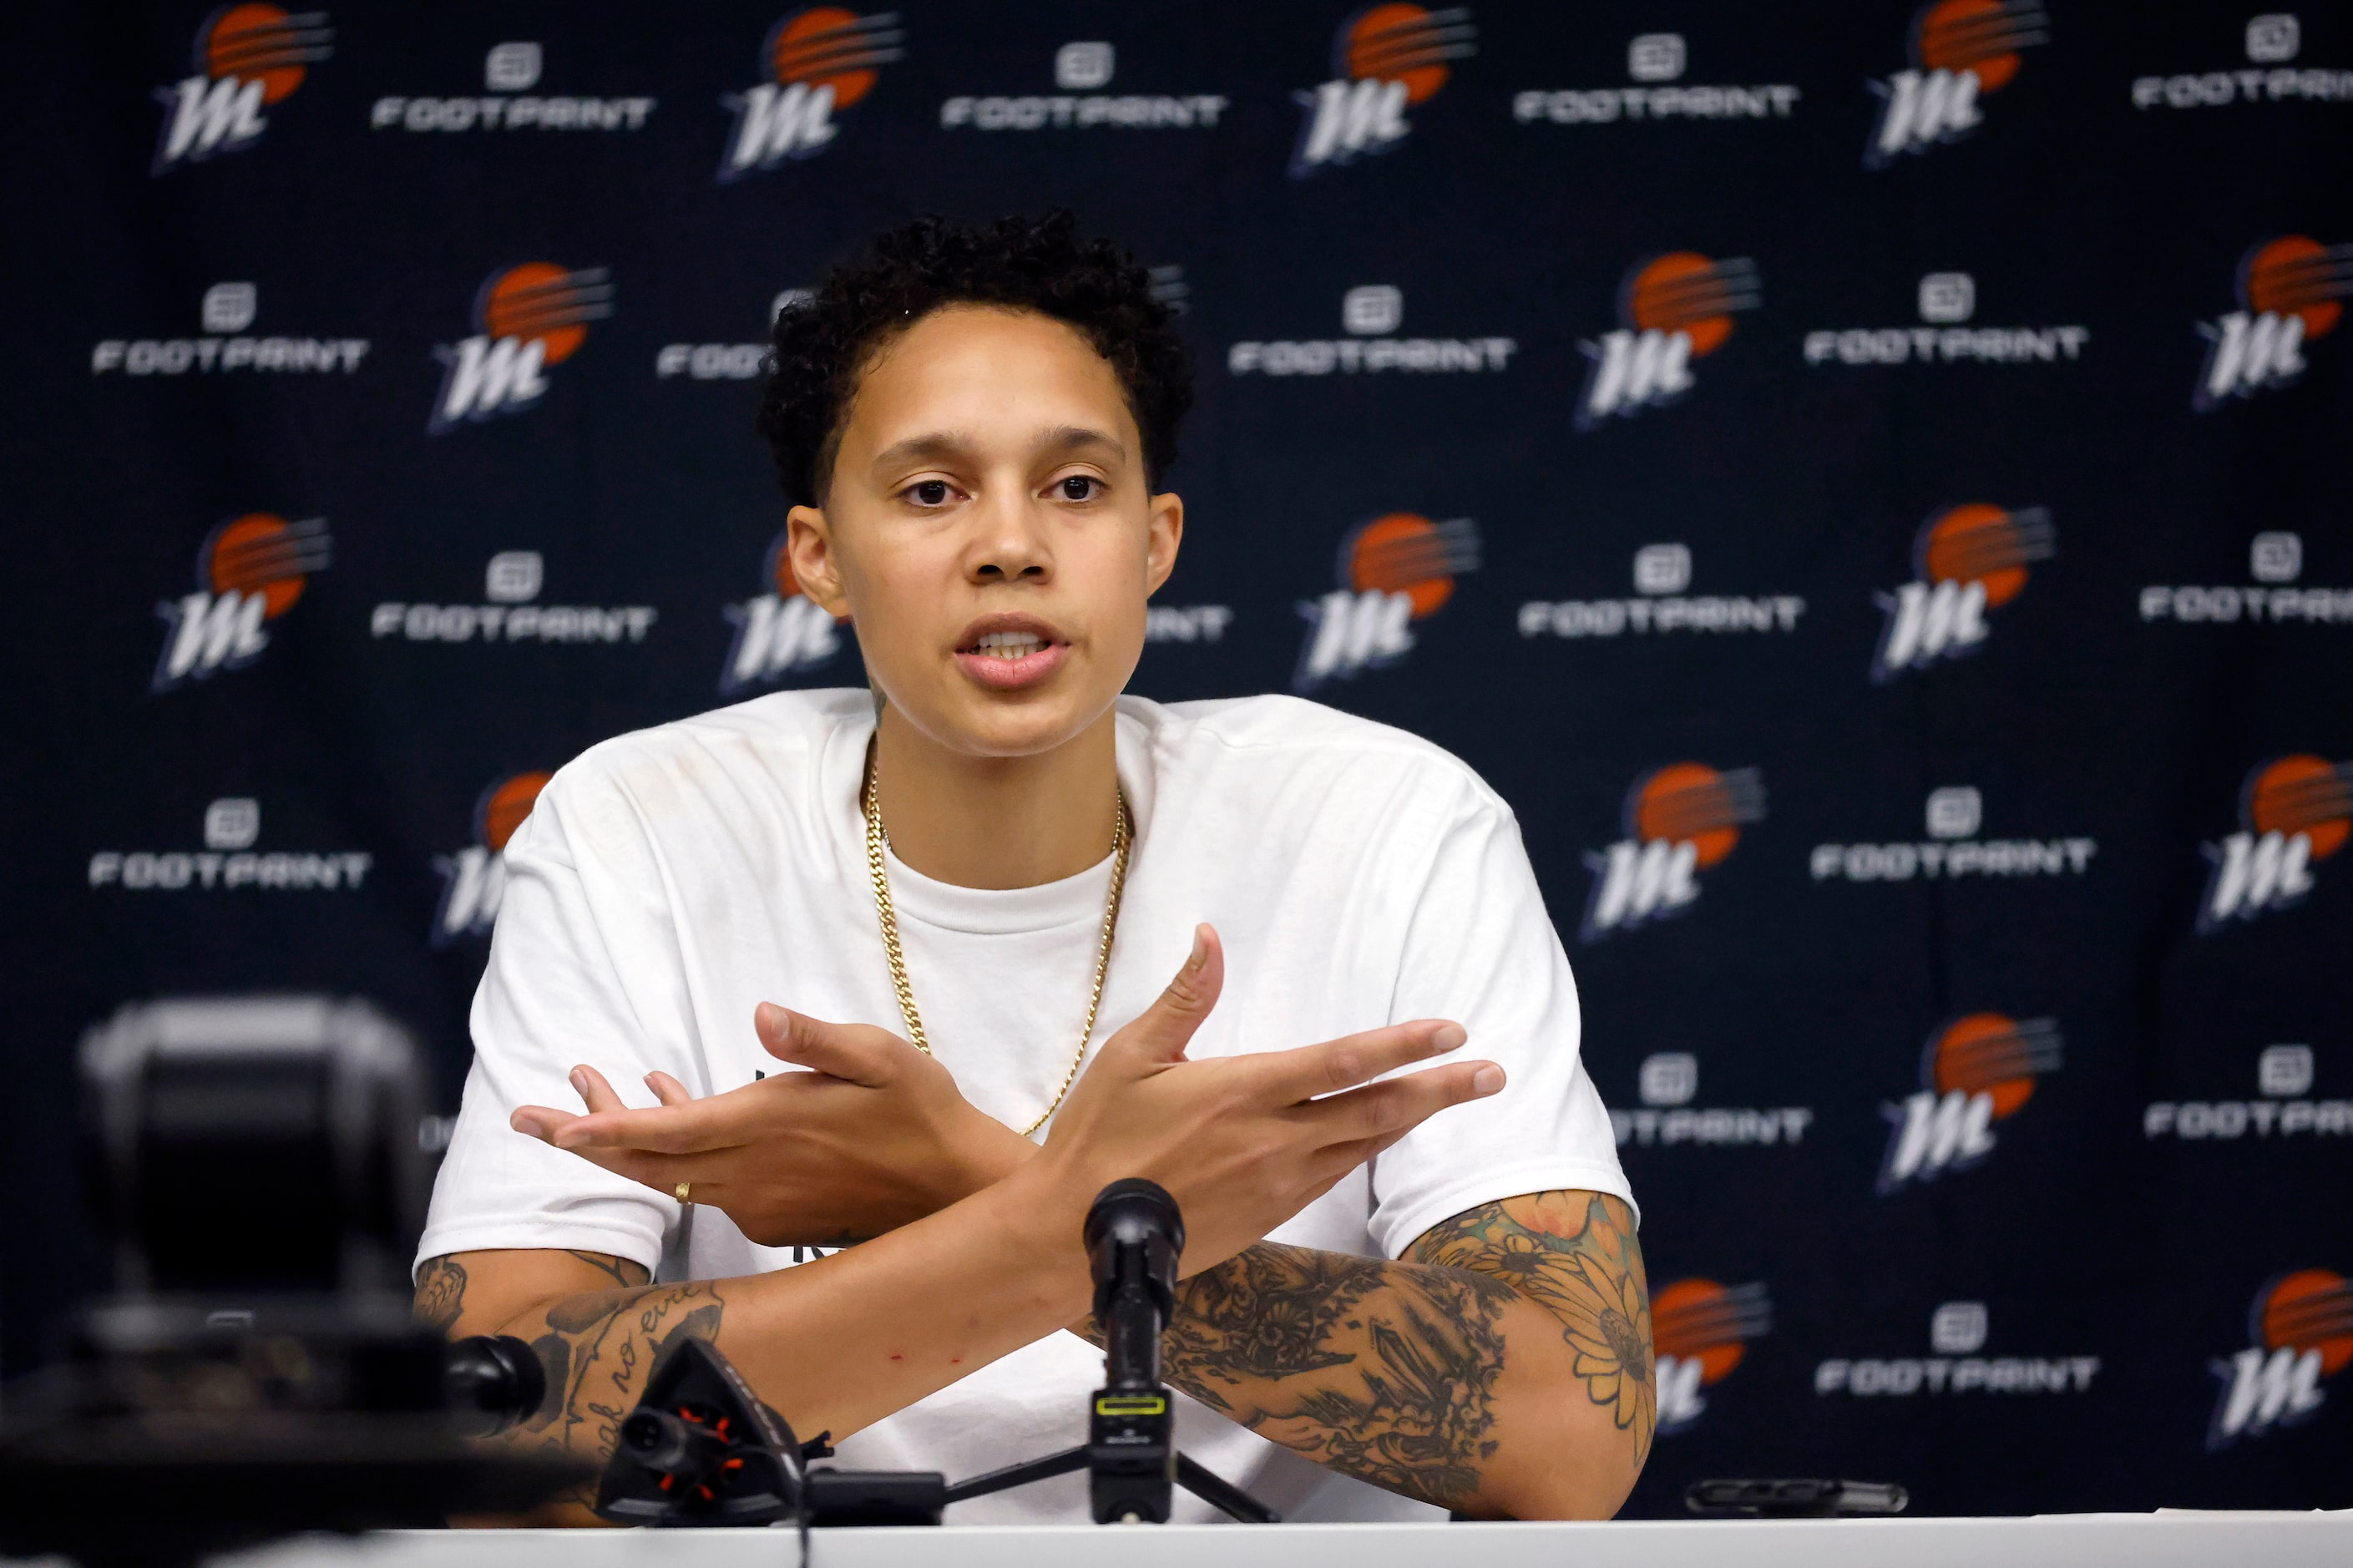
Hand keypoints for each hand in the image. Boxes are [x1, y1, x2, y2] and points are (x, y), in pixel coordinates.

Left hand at [509, 1007, 1032, 1247]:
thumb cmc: (921, 1112)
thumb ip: (816, 1038)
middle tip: (529, 1118)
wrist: (957, 1189)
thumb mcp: (880, 1055)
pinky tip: (674, 1109)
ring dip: (627, 1138)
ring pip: (671, 1175)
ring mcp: (759, 1198)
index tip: (553, 1124)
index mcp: (767, 1127)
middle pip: (647, 1165)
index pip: (666, 1135)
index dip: (603, 1131)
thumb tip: (761, 1013)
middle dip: (584, 1140)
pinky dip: (675, 1150)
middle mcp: (751, 1172)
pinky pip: (704, 1184)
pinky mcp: (773, 1213)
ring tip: (595, 1090)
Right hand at [1035, 924, 1504, 1276]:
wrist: (1077, 1237)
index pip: (1343, 1061)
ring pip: (1364, 1143)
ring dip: (1414, 1117)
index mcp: (1243, 1091)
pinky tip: (1385, 1133)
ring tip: (1455, 1094)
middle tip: (1494, 1073)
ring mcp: (1278, 1182)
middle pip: (1377, 1109)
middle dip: (1441, 1089)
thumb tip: (1210, 936)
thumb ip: (1185, 997)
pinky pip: (1336, 1174)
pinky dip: (1370, 1147)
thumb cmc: (1099, 1139)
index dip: (1402, 1045)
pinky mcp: (1271, 1214)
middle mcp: (1274, 1139)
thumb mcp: (1132, 1055)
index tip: (1451, 1030)